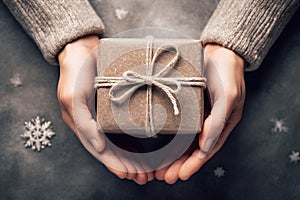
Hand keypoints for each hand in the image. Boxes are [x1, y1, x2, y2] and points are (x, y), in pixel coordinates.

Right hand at [57, 35, 152, 183]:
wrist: (82, 49)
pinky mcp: (112, 107)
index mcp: (82, 125)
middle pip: (112, 151)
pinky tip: (143, 149)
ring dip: (133, 157)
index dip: (115, 164)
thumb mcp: (73, 97)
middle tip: (145, 176)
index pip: (100, 151)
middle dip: (128, 165)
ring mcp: (103, 116)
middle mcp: (93, 124)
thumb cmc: (75, 72)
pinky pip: (124, 128)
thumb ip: (84, 124)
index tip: (131, 174)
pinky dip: (133, 141)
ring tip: (147, 169)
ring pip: (119, 142)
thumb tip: (98, 146)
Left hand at [155, 44, 245, 182]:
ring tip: (159, 168)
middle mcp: (210, 123)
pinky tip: (160, 146)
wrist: (219, 51)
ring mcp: (198, 115)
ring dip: (172, 155)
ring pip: (184, 141)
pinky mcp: (188, 106)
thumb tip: (205, 146)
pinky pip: (178, 126)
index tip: (179, 175)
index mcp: (222, 124)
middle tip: (164, 176)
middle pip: (193, 150)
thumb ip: (218, 122)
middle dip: (179, 164)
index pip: (206, 150)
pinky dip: (170, 138)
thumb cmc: (227, 73)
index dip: (193, 164)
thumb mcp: (227, 96)